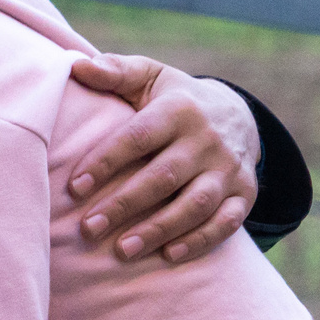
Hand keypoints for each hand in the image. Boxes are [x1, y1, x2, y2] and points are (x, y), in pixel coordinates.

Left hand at [67, 56, 259, 263]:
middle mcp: (208, 140)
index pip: (138, 138)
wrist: (236, 113)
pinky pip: (227, 222)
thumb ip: (115, 71)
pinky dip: (200, 241)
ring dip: (159, 229)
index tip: (74, 187)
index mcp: (179, 109)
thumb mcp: (149, 77)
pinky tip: (169, 255)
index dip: (106, 162)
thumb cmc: (173, 98)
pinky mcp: (245, 193)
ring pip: (195, 204)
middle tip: (88, 228)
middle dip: (125, 204)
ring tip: (122, 250)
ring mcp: (229, 169)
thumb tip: (76, 64)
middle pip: (163, 176)